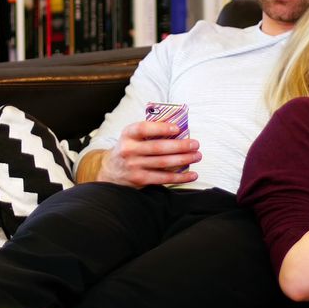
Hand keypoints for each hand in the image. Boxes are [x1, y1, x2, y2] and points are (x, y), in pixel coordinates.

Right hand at [78, 121, 201, 187]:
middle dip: (180, 146)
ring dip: (184, 159)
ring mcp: (134, 166)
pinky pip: (164, 178)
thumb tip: (178, 129)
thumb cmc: (128, 149)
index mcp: (128, 135)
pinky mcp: (140, 179)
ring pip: (163, 163)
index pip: (144, 129)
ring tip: (197, 156)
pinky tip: (192, 174)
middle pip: (158, 148)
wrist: (111, 171)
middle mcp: (129, 150)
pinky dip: (180, 177)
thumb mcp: (132, 137)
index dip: (161, 128)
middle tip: (195, 144)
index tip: (177, 128)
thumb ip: (149, 132)